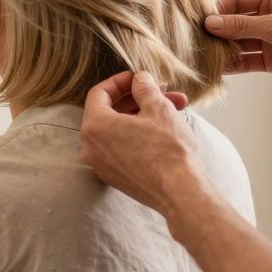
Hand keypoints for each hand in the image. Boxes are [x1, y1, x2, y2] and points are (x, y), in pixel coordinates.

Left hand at [79, 71, 208, 214]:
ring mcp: (101, 165)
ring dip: (145, 116)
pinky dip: (139, 135)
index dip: (121, 81)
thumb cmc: (168, 150)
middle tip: (165, 92)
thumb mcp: (158, 108)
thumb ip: (144, 88)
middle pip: (111, 112)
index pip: (99, 93)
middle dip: (140, 99)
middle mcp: (90, 147)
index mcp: (94, 126)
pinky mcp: (115, 177)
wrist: (181, 193)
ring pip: (120, 130)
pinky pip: (122, 148)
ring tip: (176, 108)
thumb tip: (139, 79)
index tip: (139, 78)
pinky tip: (166, 129)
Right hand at [205, 0, 271, 93]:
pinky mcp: (271, 60)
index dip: (219, 10)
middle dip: (218, 31)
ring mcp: (270, 40)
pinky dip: (233, 64)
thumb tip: (211, 23)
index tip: (201, 20)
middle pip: (235, 22)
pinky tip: (219, 68)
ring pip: (239, 43)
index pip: (238, 0)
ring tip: (204, 55)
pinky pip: (246, 61)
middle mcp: (270, 17)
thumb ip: (242, 26)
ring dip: (223, 49)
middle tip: (198, 39)